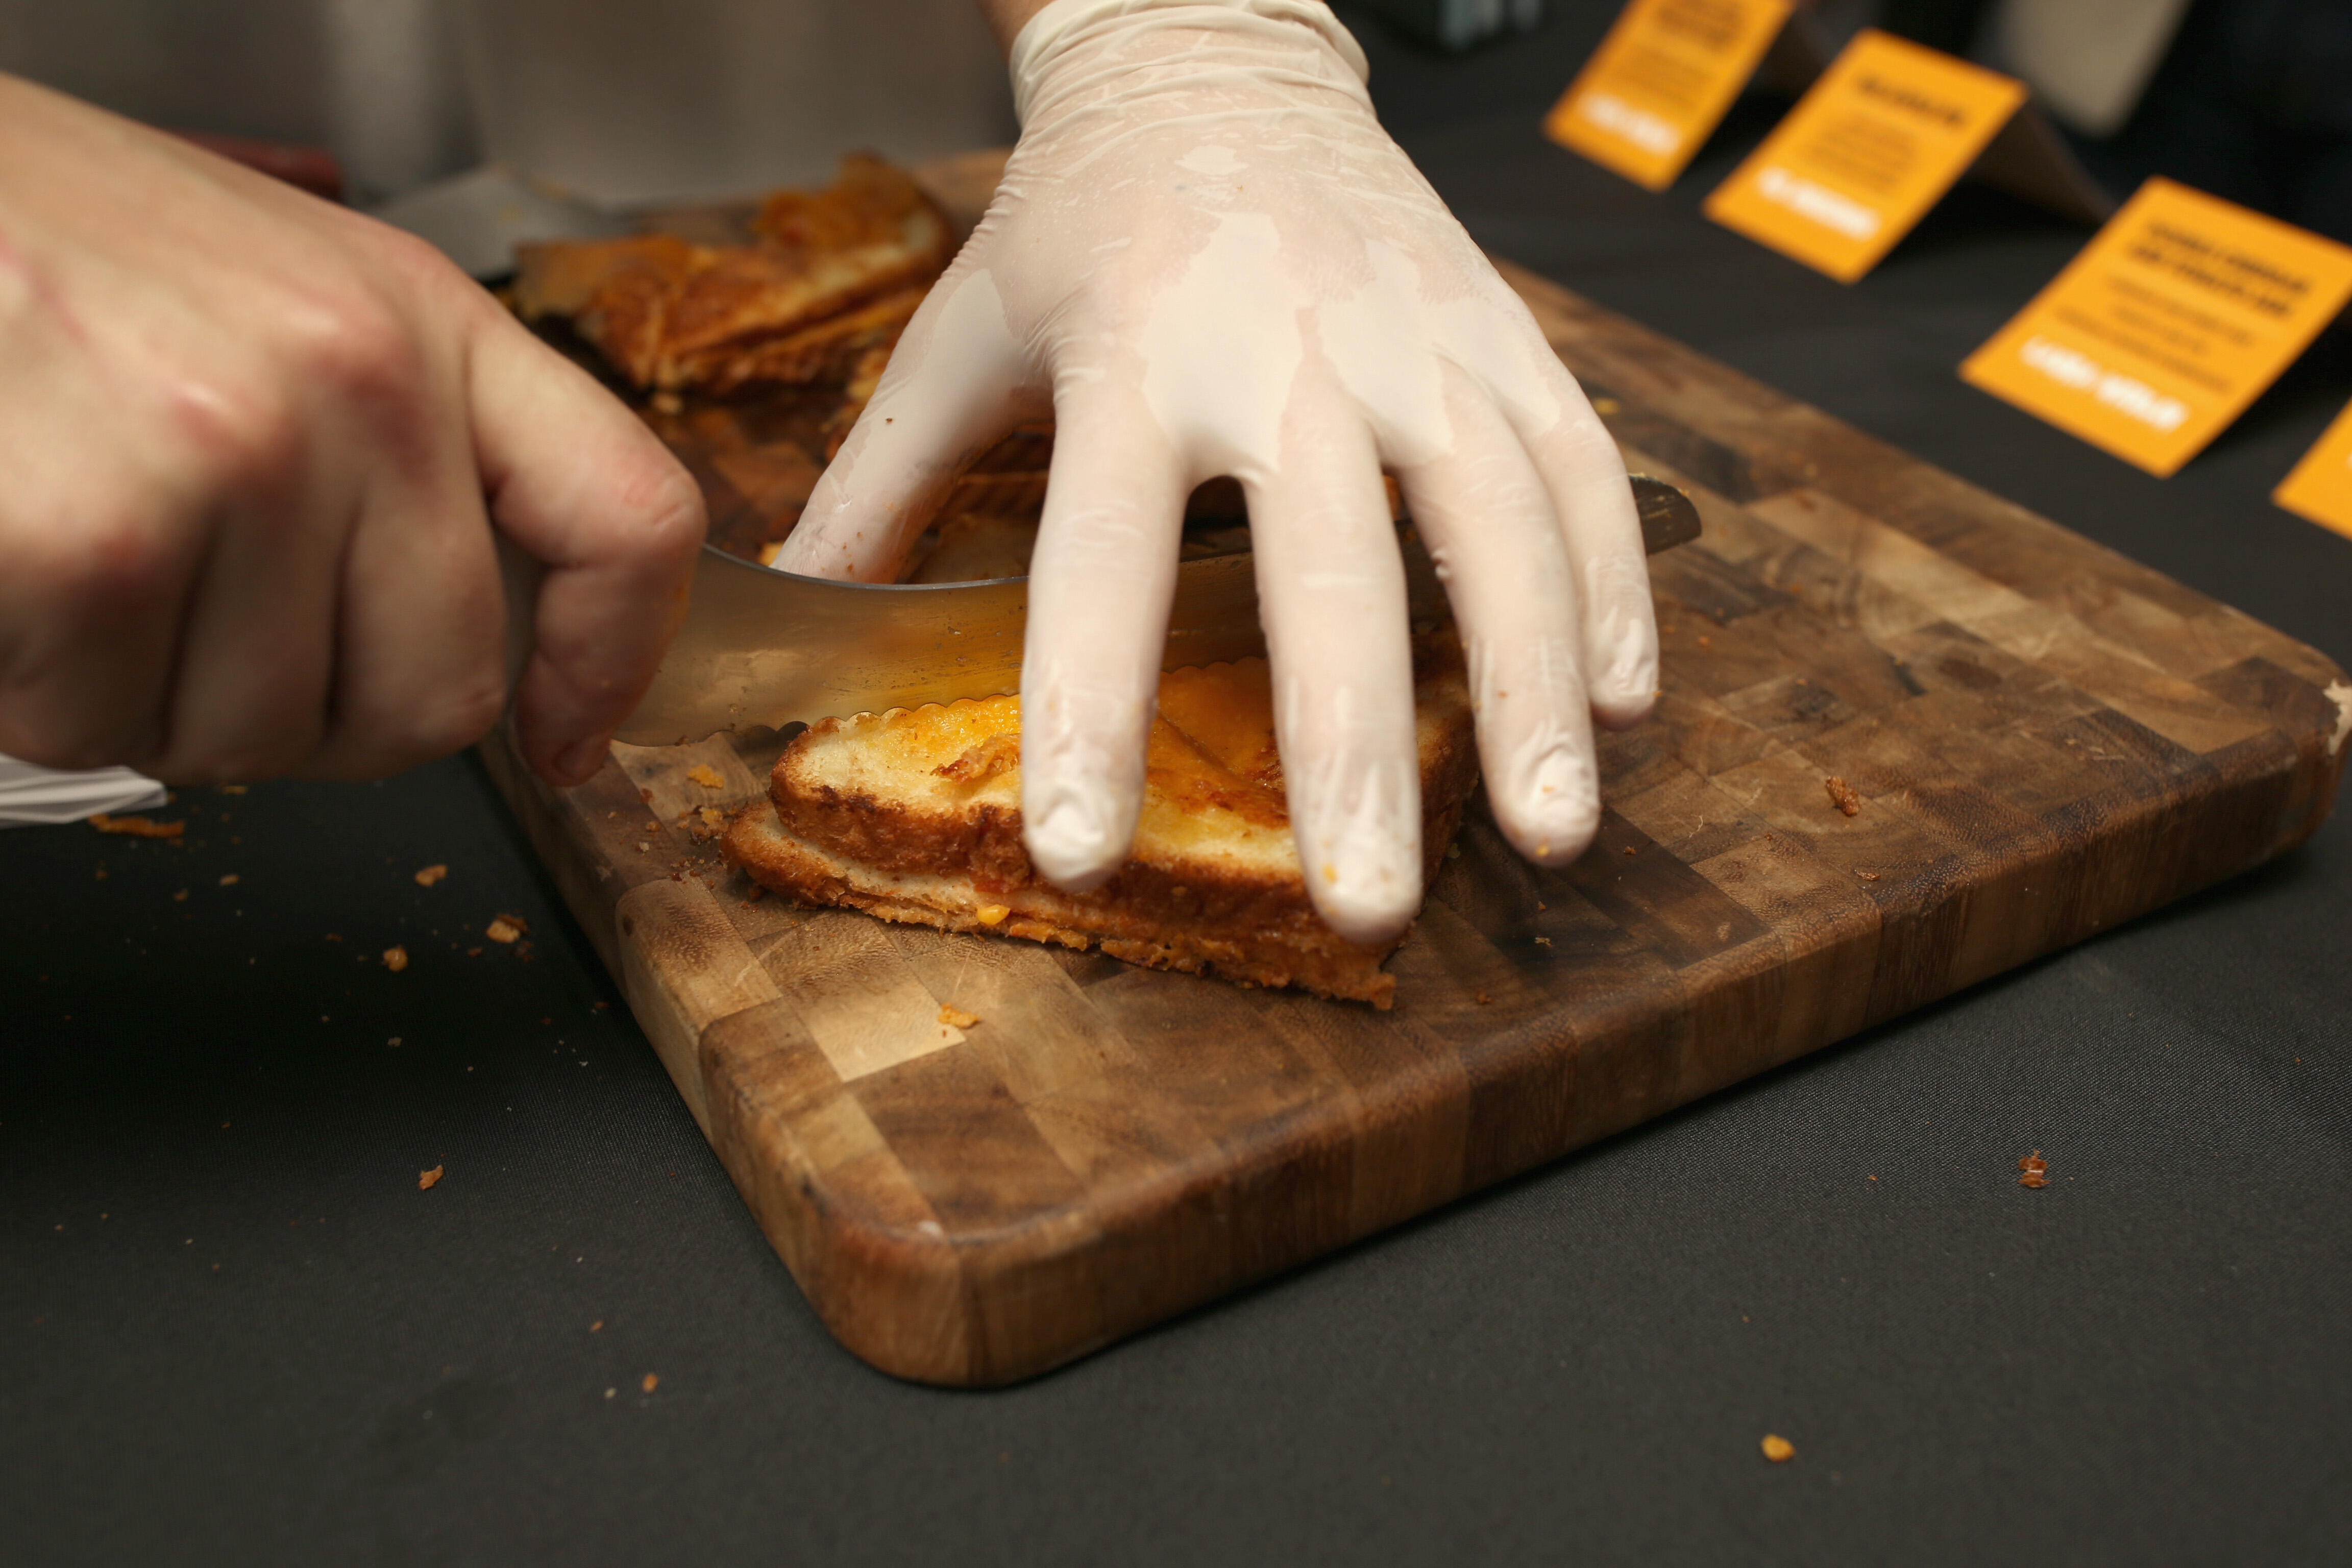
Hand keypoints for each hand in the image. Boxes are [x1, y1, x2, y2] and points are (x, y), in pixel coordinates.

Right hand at [0, 74, 704, 787]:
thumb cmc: (40, 240)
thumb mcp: (265, 295)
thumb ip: (381, 438)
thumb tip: (466, 620)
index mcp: (423, 322)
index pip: (627, 520)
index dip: (611, 662)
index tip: (566, 736)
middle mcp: (360, 384)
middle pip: (440, 694)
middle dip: (318, 721)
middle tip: (208, 648)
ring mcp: (237, 456)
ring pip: (255, 735)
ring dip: (152, 700)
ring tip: (84, 568)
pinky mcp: (100, 537)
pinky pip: (99, 723)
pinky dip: (35, 690)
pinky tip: (14, 578)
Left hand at [779, 0, 1656, 942]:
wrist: (1210, 51)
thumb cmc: (1077, 215)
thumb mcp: (958, 330)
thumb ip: (884, 481)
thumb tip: (787, 609)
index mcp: (1129, 360)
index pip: (1106, 559)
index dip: (1091, 709)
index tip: (1085, 849)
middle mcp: (1284, 352)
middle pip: (1329, 566)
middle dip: (1351, 745)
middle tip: (1367, 899)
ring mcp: (1412, 336)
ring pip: (1495, 520)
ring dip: (1531, 681)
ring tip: (1547, 826)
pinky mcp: (1498, 325)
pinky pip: (1577, 462)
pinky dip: (1612, 582)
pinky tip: (1622, 702)